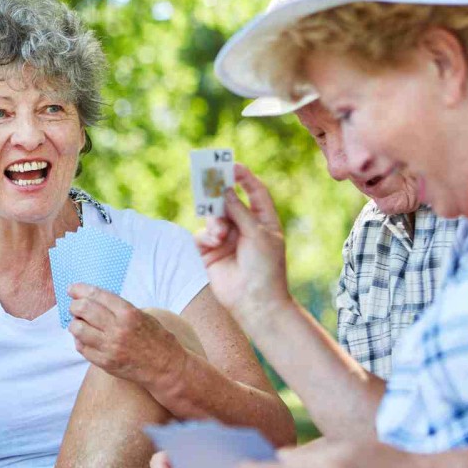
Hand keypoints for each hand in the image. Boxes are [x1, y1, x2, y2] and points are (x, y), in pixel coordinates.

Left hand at [67, 285, 181, 387]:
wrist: (166, 367)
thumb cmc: (155, 338)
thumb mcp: (141, 315)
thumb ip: (117, 307)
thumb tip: (91, 298)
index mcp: (128, 313)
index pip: (96, 295)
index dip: (80, 290)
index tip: (72, 289)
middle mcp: (117, 329)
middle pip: (83, 309)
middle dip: (75, 305)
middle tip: (75, 306)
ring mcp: (110, 347)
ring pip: (77, 329)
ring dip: (75, 323)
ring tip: (80, 323)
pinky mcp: (105, 363)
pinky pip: (82, 348)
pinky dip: (80, 340)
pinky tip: (85, 338)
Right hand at [194, 164, 290, 325]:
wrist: (255, 302)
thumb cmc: (265, 268)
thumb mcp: (258, 234)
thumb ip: (239, 211)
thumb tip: (224, 190)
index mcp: (263, 220)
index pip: (254, 191)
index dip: (243, 177)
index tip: (231, 165)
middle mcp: (244, 226)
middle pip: (228, 200)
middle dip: (219, 193)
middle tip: (208, 180)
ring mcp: (226, 239)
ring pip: (212, 216)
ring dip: (215, 221)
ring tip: (220, 233)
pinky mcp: (210, 252)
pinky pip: (202, 235)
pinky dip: (207, 236)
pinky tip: (214, 243)